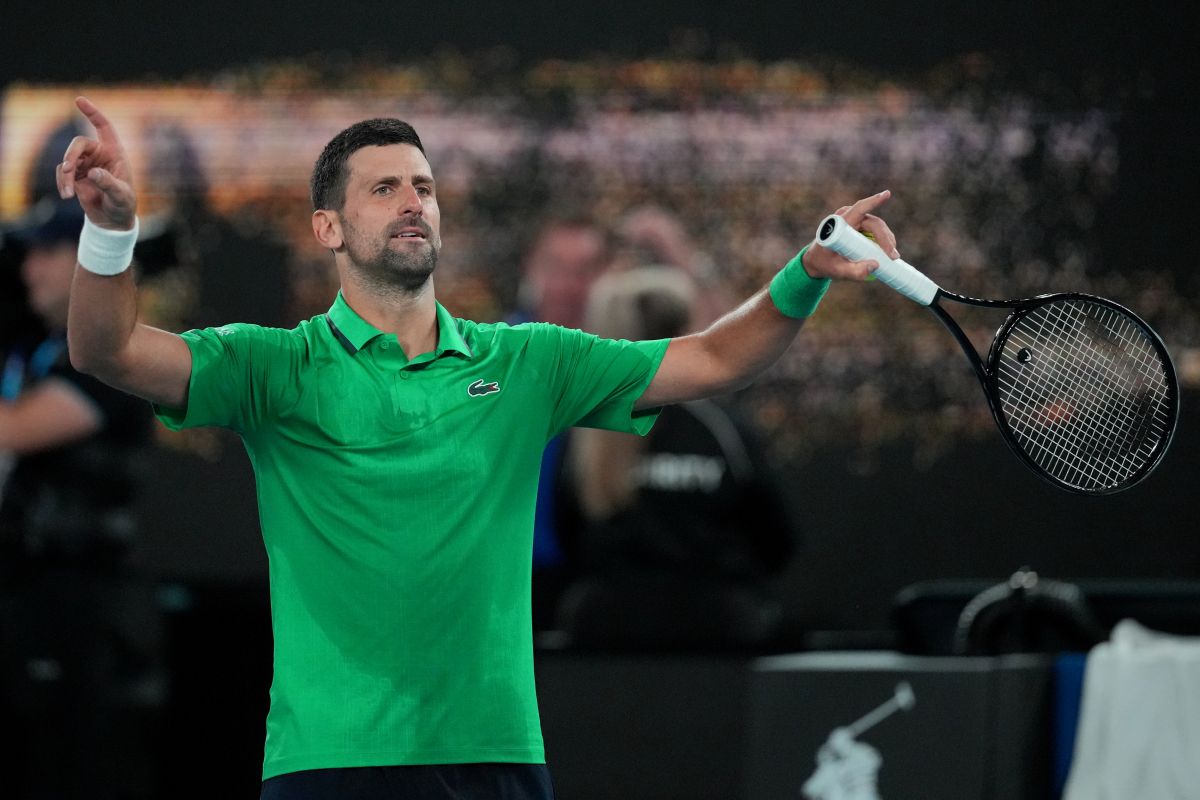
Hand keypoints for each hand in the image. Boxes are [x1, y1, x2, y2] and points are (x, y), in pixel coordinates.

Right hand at [56, 97, 136, 230]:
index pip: (103, 127)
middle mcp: (99, 155)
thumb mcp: (121, 196)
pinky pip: (62, 173)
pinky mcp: (74, 175)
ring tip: (68, 193)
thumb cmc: (123, 205)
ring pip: (67, 160)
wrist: (113, 220)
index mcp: (115, 153)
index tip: (79, 100)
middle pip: (78, 144)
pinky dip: (62, 183)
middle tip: (66, 170)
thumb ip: (108, 183)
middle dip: (70, 156)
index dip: (92, 113)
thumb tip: (93, 173)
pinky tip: (67, 196)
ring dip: (64, 175)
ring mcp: (85, 164)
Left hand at [802, 190, 899, 279]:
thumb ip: (854, 271)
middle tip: (893, 256)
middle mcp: (849, 217)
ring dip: (887, 240)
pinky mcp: (861, 226)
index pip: (859, 209)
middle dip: (885, 239)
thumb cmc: (825, 263)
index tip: (887, 194)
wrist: (817, 261)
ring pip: (877, 227)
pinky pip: (876, 230)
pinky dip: (883, 240)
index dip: (873, 201)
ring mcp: (855, 220)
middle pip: (874, 223)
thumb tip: (876, 265)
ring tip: (891, 257)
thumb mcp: (837, 271)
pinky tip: (887, 251)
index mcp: (840, 223)